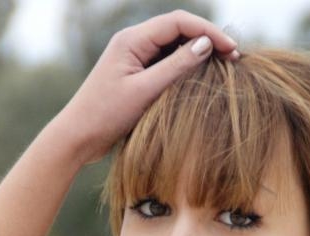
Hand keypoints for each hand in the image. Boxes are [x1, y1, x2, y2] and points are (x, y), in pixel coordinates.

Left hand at [58, 9, 239, 164]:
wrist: (76, 138)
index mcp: (132, 40)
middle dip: (206, 41)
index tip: (231, 50)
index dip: (208, 32)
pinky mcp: (134, 75)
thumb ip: (175, 68)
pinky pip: (164, 65)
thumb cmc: (105, 116)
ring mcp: (133, 59)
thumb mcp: (144, 92)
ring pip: (172, 48)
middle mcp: (133, 43)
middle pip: (178, 31)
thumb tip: (205, 44)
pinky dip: (183, 70)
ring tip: (221, 70)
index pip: (179, 22)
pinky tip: (199, 83)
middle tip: (233, 59)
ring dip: (196, 56)